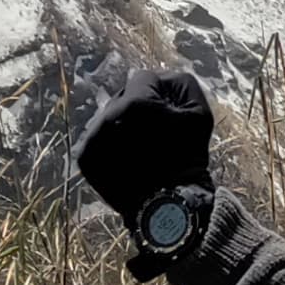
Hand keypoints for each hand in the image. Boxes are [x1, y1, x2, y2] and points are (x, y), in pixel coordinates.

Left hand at [76, 68, 214, 245]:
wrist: (168, 207)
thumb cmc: (189, 159)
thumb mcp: (199, 114)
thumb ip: (178, 83)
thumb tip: (148, 78)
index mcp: (136, 104)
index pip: (143, 78)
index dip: (159, 95)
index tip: (168, 115)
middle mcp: (106, 117)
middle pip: (122, 97)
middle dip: (137, 110)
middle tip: (154, 134)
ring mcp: (92, 138)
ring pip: (108, 117)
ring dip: (122, 125)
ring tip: (140, 147)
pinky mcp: (85, 157)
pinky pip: (97, 139)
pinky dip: (109, 145)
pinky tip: (126, 158)